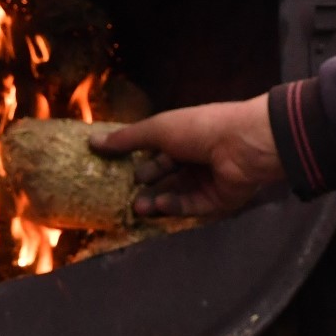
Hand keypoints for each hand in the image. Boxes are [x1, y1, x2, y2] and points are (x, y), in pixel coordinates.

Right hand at [89, 93, 282, 218]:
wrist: (243, 145)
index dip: (136, 160)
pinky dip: (174, 206)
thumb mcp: (158, 128)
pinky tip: (159, 205)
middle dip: (144, 184)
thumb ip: (127, 139)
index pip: (156, 152)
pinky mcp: (217, 200)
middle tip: (124, 194)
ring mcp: (207, 180)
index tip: (114, 171)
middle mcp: (195, 158)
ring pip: (175, 194)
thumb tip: (92, 141)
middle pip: (164, 176)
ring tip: (138, 206)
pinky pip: (191, 207)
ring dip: (155, 199)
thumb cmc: (200, 128)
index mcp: (184, 136)